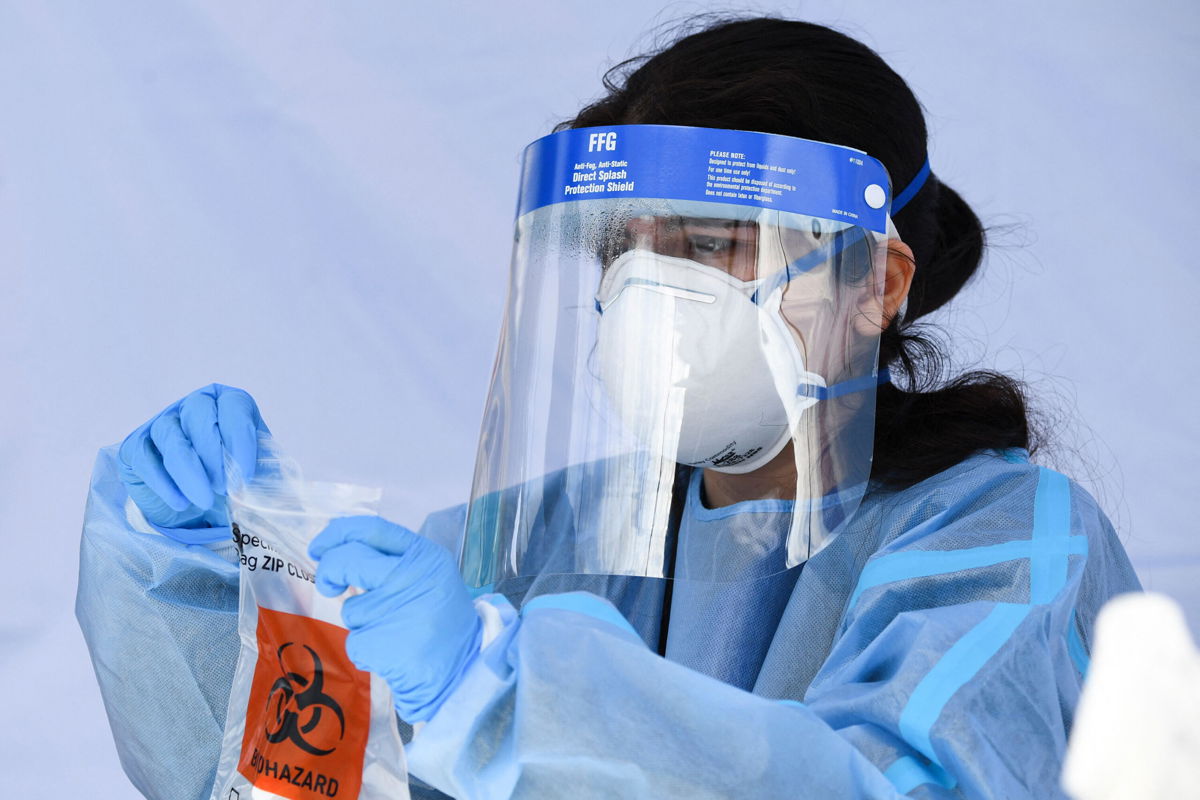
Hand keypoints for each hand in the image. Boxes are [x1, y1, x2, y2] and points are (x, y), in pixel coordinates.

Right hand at [118, 384, 267, 530]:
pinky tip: (180, 503)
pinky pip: (146, 459)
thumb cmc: (235, 480)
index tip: (246, 474)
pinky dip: (164, 484)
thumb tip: (288, 496)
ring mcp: (162, 422)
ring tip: (204, 500)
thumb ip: (273, 477)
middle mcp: (194, 404)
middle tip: (223, 488)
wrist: (202, 503)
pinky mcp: (137, 446)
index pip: (234, 405)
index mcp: (229, 402)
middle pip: (199, 415)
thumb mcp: (261, 476)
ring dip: (189, 472)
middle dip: (213, 454)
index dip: (240, 438)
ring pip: (171, 438)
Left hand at [309, 516, 481, 721]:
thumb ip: (393, 559)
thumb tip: (339, 549)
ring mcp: (395, 610)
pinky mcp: (380, 642)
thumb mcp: (430, 574)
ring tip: (393, 631)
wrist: (463, 668)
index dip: (337, 534)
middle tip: (330, 586)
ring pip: (351, 608)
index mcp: (424, 555)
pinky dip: (366, 649)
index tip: (320, 547)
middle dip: (330, 572)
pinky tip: (391, 652)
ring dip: (361, 622)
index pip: (370, 529)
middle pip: (348, 560)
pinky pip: (355, 640)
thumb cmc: (440, 617)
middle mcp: (410, 576)